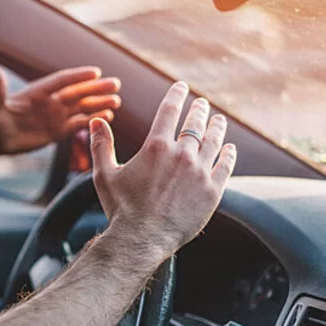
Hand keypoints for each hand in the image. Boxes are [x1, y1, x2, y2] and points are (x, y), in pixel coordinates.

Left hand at [0, 66, 120, 155]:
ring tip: (116, 102)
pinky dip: (91, 120)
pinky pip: (78, 124)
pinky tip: (106, 118)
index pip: (61, 81)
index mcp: (37, 91)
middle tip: (116, 84)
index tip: (95, 71)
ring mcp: (55, 116)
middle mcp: (49, 101)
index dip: (77, 76)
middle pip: (77, 92)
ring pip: (81, 107)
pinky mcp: (57, 131)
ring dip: (98, 104)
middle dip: (96, 88)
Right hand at [90, 81, 236, 257]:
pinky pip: (225, 166)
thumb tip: (96, 120)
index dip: (176, 95)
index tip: (181, 87)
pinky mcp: (213, 191)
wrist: (142, 239)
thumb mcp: (104, 174)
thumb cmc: (121, 208)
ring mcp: (200, 172)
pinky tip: (229, 148)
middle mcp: (181, 154)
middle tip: (201, 103)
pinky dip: (228, 154)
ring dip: (217, 127)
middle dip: (199, 110)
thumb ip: (102, 145)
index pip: (169, 111)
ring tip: (219, 120)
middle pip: (195, 123)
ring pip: (214, 141)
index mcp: (155, 147)